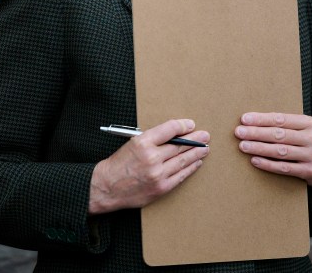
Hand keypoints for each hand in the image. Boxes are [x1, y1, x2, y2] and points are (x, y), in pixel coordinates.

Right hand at [88, 119, 209, 214]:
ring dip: (196, 153)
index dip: (183, 126)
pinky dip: (190, 168)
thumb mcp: (132, 143)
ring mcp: (158, 173)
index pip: (169, 129)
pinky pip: (180, 176)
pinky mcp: (161, 187)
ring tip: (204, 148)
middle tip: (205, 136)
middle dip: (195, 139)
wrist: (107, 186)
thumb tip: (174, 136)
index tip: (191, 125)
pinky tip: (196, 163)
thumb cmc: (118, 164)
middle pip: (179, 145)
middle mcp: (151, 157)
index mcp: (142, 142)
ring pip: (183, 160)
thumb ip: (152, 139)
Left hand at [235, 112, 311, 195]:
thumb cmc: (307, 144)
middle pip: (279, 134)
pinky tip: (254, 160)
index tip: (244, 119)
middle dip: (257, 133)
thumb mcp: (303, 130)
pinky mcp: (310, 171)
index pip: (281, 119)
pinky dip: (268, 164)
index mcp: (310, 123)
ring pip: (281, 151)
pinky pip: (285, 168)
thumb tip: (251, 121)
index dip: (261, 119)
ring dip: (259, 148)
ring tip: (242, 146)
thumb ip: (284, 125)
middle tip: (239, 132)